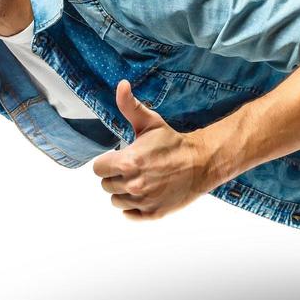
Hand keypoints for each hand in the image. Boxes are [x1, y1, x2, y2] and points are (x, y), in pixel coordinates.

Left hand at [92, 79, 216, 220]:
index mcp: (127, 162)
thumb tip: (121, 84)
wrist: (201, 163)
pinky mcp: (152, 213)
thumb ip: (130, 105)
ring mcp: (143, 201)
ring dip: (123, 192)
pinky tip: (144, 194)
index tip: (120, 157)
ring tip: (140, 180)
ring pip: (116, 201)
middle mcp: (133, 184)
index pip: (98, 169)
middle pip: (106, 185)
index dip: (107, 162)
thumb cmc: (173, 142)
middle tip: (133, 168)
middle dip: (116, 176)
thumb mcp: (150, 122)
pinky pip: (129, 215)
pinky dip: (133, 207)